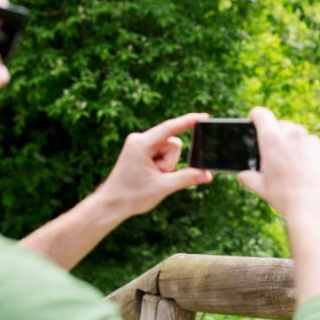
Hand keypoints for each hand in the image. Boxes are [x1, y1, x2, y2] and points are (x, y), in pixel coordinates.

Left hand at [96, 113, 212, 218]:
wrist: (112, 204)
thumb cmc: (132, 196)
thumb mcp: (164, 187)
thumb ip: (187, 178)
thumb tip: (207, 174)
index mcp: (141, 144)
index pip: (170, 128)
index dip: (189, 122)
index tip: (204, 116)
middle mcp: (139, 139)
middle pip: (172, 143)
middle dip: (170, 161)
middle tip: (157, 176)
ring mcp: (139, 144)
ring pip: (168, 149)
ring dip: (166, 165)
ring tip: (151, 177)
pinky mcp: (140, 150)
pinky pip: (161, 152)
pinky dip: (161, 164)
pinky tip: (150, 174)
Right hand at [237, 107, 319, 222]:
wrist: (316, 207)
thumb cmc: (285, 197)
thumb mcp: (262, 188)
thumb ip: (250, 178)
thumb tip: (243, 176)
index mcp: (272, 139)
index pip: (261, 114)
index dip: (256, 116)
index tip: (254, 119)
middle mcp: (293, 134)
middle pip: (282, 125)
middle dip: (277, 135)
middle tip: (275, 154)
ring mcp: (312, 141)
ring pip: (300, 136)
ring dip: (295, 145)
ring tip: (293, 167)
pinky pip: (315, 147)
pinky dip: (310, 155)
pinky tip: (308, 172)